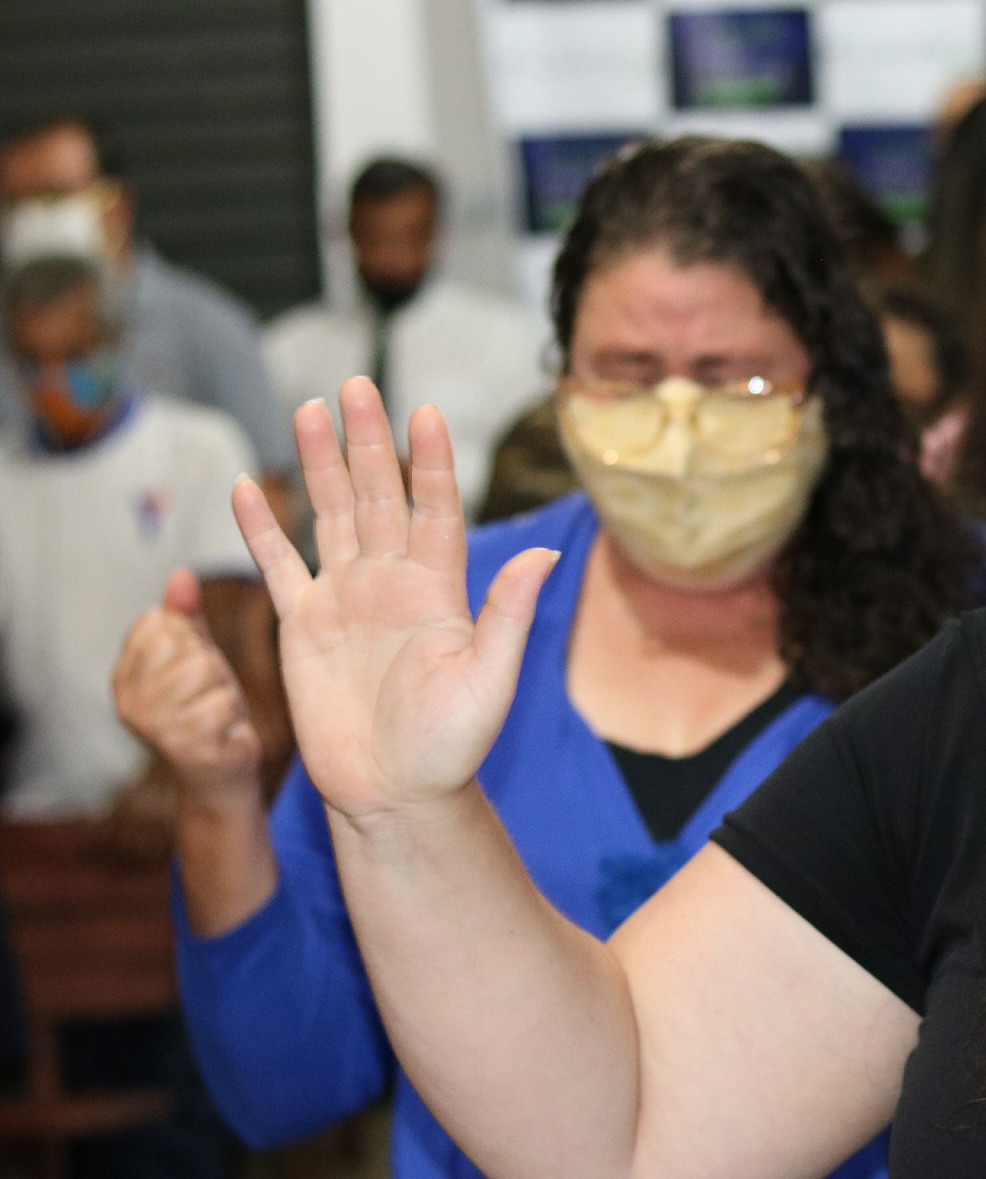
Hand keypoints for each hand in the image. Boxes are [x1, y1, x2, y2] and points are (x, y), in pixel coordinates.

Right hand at [115, 566, 266, 802]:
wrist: (222, 777)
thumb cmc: (209, 711)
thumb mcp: (197, 657)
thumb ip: (186, 617)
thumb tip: (182, 573)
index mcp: (124, 675)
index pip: (159, 621)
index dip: (190, 636)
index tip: (193, 666)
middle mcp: (128, 700)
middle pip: (182, 643)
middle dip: (209, 662)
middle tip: (209, 692)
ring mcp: (152, 725)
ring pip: (204, 669)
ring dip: (223, 688)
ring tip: (216, 711)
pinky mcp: (183, 746)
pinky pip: (223, 702)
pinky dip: (233, 714)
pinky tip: (223, 731)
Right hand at [230, 378, 556, 826]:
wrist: (397, 795)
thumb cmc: (452, 745)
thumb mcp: (490, 678)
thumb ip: (507, 613)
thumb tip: (545, 554)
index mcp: (441, 589)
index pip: (436, 509)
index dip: (431, 462)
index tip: (426, 411)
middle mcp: (393, 582)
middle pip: (380, 496)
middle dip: (368, 440)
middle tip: (357, 384)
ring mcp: (346, 600)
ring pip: (332, 515)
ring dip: (320, 464)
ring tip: (309, 409)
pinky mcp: (304, 627)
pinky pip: (279, 566)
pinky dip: (261, 528)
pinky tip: (247, 486)